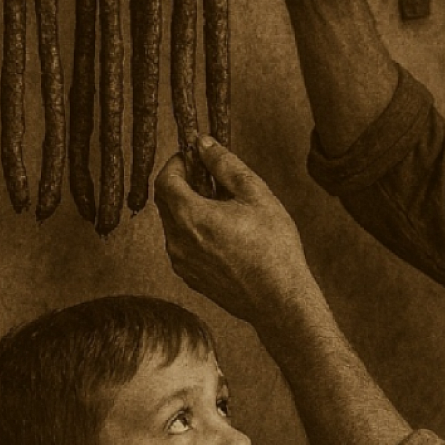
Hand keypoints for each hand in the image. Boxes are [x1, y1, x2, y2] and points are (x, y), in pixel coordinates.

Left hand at [154, 136, 314, 340]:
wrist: (279, 300)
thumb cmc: (274, 247)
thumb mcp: (256, 195)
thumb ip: (225, 165)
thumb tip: (203, 144)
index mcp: (190, 216)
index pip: (164, 179)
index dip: (176, 163)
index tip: (194, 158)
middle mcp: (177, 241)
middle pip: (165, 202)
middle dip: (183, 184)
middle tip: (210, 179)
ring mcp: (182, 263)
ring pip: (174, 225)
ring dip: (189, 210)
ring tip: (222, 209)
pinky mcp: (191, 278)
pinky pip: (183, 246)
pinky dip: (194, 233)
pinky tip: (223, 234)